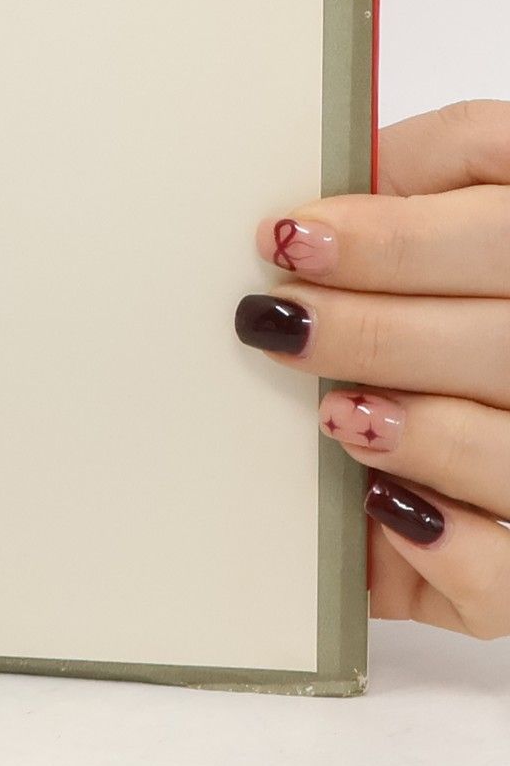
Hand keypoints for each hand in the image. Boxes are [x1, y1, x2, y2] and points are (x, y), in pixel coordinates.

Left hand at [237, 99, 509, 637]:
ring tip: (337, 415)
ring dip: (421, 433)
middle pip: (506, 338)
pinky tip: (384, 507)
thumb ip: (408, 190)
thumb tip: (313, 216)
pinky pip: (508, 575)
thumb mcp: (446, 220)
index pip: (499, 229)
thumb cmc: (448, 299)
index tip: (289, 238)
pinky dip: (451, 548)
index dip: (396, 236)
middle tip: (279, 323)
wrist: (471, 397)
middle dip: (379, 331)